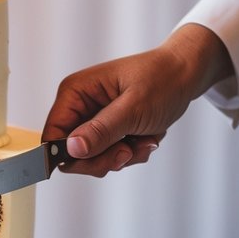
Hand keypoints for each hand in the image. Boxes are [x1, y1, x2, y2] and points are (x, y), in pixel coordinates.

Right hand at [41, 24, 234, 176]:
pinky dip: (131, 153)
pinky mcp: (108, 130)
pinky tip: (147, 138)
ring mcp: (94, 120)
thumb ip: (102, 130)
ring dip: (122, 156)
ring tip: (144, 139)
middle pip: (72, 152)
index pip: (52, 133)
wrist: (185, 75)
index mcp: (75, 91)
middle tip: (127, 150)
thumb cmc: (161, 80)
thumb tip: (71, 149)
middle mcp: (79, 106)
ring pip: (92, 158)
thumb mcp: (133, 108)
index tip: (96, 161)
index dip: (66, 154)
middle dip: (103, 157)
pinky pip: (110, 156)